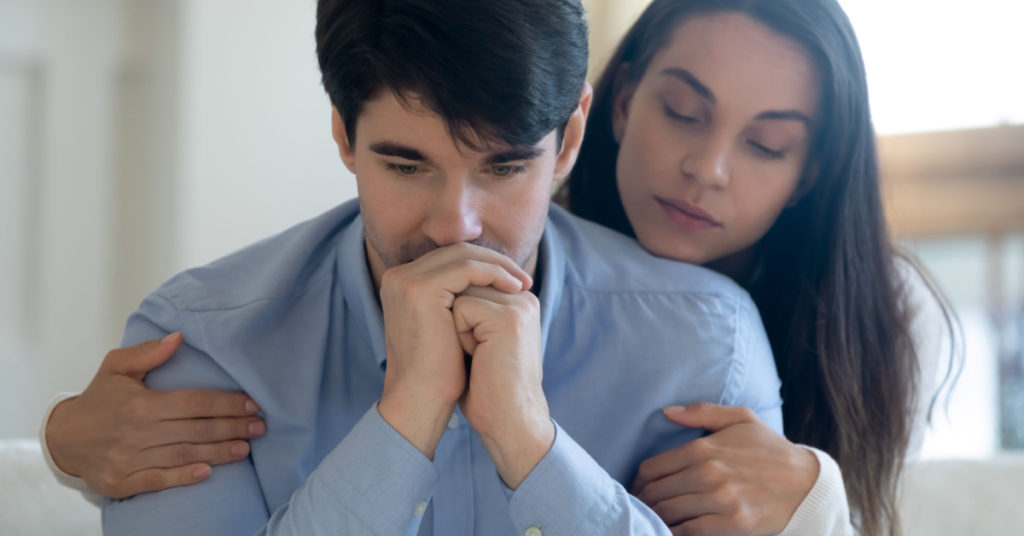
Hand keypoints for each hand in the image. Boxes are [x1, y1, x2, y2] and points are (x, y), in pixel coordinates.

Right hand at [45, 333, 265, 498]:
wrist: (62, 438)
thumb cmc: (98, 398)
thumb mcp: (116, 367)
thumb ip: (148, 353)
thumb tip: (179, 337)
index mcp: (139, 403)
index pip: (193, 402)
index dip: (226, 403)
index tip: (252, 404)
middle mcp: (135, 431)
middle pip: (195, 429)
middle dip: (232, 427)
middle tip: (261, 426)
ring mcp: (128, 459)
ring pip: (183, 455)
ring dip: (218, 452)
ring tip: (246, 448)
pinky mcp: (121, 482)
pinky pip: (158, 480)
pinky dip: (183, 477)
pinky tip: (207, 472)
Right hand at [377, 242, 532, 459]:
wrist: (421, 399)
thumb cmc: (440, 371)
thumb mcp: (450, 326)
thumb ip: (458, 299)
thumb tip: (494, 282)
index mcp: (402, 283)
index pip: (450, 258)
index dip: (485, 264)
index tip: (514, 280)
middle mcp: (398, 276)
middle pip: (457, 251)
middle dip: (495, 261)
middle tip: (524, 279)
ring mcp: (406, 280)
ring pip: (463, 255)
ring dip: (499, 266)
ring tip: (523, 284)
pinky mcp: (419, 289)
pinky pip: (466, 268)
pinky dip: (493, 274)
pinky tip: (513, 288)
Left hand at [454, 285, 552, 489]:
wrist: (508, 421)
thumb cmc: (487, 387)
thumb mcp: (478, 339)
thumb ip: (470, 311)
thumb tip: (439, 291)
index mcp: (519, 301)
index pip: (469, 282)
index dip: (457, 317)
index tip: (478, 350)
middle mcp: (523, 298)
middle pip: (463, 284)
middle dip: (456, 320)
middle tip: (479, 354)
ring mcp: (518, 305)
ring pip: (459, 294)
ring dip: (456, 327)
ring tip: (479, 355)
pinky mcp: (507, 317)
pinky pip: (461, 307)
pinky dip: (459, 335)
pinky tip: (478, 357)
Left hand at [630, 403, 818, 535]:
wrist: (807, 483)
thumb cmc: (771, 450)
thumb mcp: (741, 419)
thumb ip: (702, 412)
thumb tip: (667, 412)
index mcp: (703, 449)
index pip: (651, 468)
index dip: (638, 481)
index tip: (638, 488)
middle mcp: (708, 474)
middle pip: (655, 493)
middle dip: (642, 502)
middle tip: (640, 507)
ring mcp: (720, 500)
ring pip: (668, 513)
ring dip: (654, 518)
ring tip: (651, 519)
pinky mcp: (732, 524)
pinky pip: (689, 532)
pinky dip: (674, 533)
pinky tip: (671, 530)